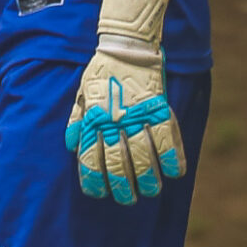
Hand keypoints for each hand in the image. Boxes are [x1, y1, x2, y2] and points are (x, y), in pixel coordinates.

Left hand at [62, 0, 183, 202]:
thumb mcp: (81, 94)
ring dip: (148, 179)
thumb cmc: (100, 72)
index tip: (99, 194)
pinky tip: (175, 173)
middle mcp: (113, 121)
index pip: (90, 159)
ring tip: (151, 192)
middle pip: (117, 163)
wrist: (126, 47)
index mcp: (92, 119)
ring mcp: (137, 116)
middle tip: (128, 199)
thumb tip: (70, 147)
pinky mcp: (159, 108)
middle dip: (122, 187)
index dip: (93, 180)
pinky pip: (168, 139)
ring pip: (143, 156)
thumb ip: (76, 121)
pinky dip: (173, 158)